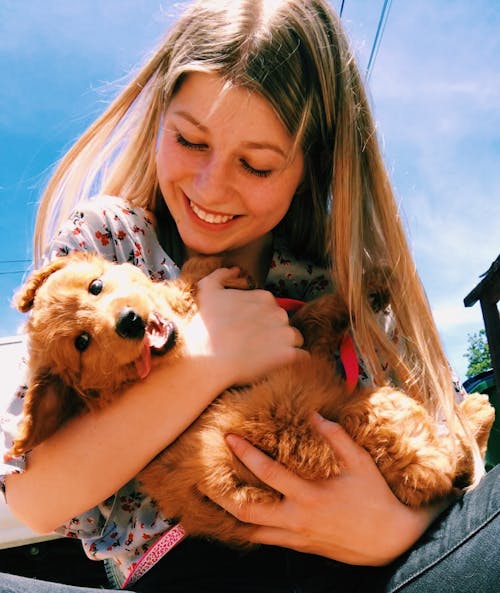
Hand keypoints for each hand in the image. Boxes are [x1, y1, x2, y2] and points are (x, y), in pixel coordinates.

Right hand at [185, 266, 306, 385]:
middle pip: (282, 322)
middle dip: (273, 332)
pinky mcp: (289, 355)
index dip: (260, 319)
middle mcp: (279, 312)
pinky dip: (294, 360)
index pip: (270, 308)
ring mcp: (286, 334)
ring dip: (285, 346)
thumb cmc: (205, 328)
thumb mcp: (206, 292)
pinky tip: (279, 365)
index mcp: (263, 297)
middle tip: (254, 344)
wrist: (208, 360)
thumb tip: (235, 270)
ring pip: (294, 339)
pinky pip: (301, 357)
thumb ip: (220, 275)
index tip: (248, 330)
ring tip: (266, 357)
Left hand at [209, 414, 447, 565]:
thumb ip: (337, 438)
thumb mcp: (362, 463)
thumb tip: (314, 415)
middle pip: (247, 511)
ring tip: (211, 498)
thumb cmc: (376, 498)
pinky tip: (237, 517)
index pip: (268, 473)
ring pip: (251, 531)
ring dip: (229, 514)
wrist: (391, 540)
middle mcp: (297, 519)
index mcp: (310, 495)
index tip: (229, 438)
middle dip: (221, 494)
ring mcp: (295, 536)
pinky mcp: (299, 546)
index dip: (246, 454)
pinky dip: (248, 528)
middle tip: (201, 478)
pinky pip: (265, 540)